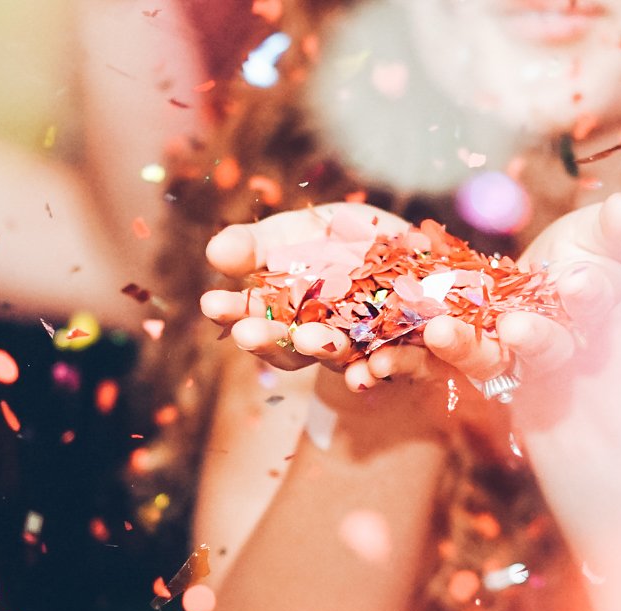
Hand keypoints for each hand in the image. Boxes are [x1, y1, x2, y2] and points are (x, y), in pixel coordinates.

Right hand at [199, 201, 439, 393]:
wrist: (409, 243)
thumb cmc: (339, 236)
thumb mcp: (295, 231)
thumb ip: (257, 245)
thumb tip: (214, 251)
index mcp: (284, 312)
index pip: (251, 318)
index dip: (231, 313)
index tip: (210, 303)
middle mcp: (317, 338)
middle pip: (288, 347)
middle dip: (267, 339)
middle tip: (247, 333)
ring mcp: (359, 347)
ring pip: (337, 356)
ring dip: (322, 350)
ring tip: (310, 339)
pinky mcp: (402, 348)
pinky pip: (391, 363)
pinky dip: (381, 367)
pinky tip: (372, 369)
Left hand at [423, 194, 620, 401]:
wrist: (538, 283)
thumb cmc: (584, 255)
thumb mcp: (604, 235)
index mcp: (588, 314)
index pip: (592, 309)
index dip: (588, 297)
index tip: (579, 281)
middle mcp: (548, 345)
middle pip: (542, 351)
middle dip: (532, 339)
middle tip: (516, 327)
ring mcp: (501, 357)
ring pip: (485, 362)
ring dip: (462, 350)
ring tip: (437, 332)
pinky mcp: (456, 356)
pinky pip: (431, 365)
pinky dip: (405, 364)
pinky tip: (375, 362)